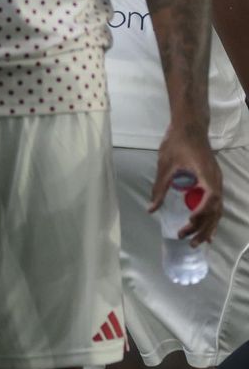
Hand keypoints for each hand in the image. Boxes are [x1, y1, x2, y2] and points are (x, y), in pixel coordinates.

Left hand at [150, 128, 223, 244]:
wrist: (190, 126)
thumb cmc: (177, 143)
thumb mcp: (165, 166)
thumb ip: (160, 188)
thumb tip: (151, 209)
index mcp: (207, 176)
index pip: (210, 200)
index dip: (201, 214)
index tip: (188, 223)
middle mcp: (216, 181)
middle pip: (215, 210)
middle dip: (203, 228)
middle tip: (188, 241)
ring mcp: (217, 181)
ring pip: (218, 209)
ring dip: (208, 226)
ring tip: (198, 242)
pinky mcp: (213, 181)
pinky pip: (216, 203)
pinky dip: (211, 217)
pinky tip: (205, 228)